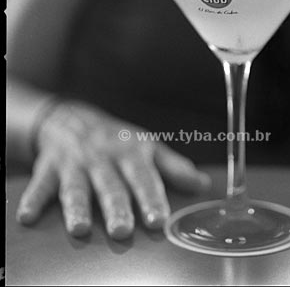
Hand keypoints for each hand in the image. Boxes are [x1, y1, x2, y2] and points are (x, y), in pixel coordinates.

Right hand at [16, 101, 210, 239]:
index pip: (145, 178)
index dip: (153, 199)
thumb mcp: (148, 147)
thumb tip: (203, 185)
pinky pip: (41, 183)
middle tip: (123, 230)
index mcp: (132, 154)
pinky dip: (33, 198)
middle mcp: (105, 159)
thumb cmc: (117, 139)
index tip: (159, 220)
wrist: (74, 118)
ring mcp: (77, 163)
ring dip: (78, 206)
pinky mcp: (50, 166)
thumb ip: (174, 168)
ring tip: (80, 228)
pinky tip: (28, 216)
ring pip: (78, 186)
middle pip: (112, 186)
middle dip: (117, 208)